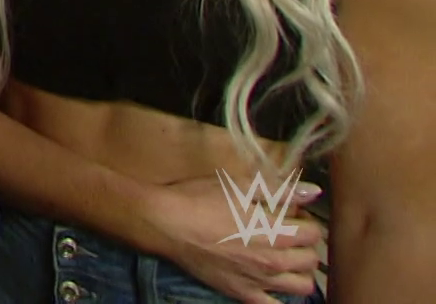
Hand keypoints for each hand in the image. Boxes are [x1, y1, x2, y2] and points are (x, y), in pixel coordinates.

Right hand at [142, 175, 324, 302]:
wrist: (166, 223)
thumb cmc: (200, 199)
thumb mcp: (240, 186)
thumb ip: (281, 192)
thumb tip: (314, 192)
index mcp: (277, 232)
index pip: (314, 233)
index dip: (307, 221)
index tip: (293, 215)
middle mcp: (274, 261)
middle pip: (311, 259)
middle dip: (305, 245)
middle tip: (289, 234)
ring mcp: (258, 281)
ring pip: (302, 286)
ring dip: (299, 272)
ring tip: (284, 258)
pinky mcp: (241, 293)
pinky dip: (279, 297)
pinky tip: (271, 282)